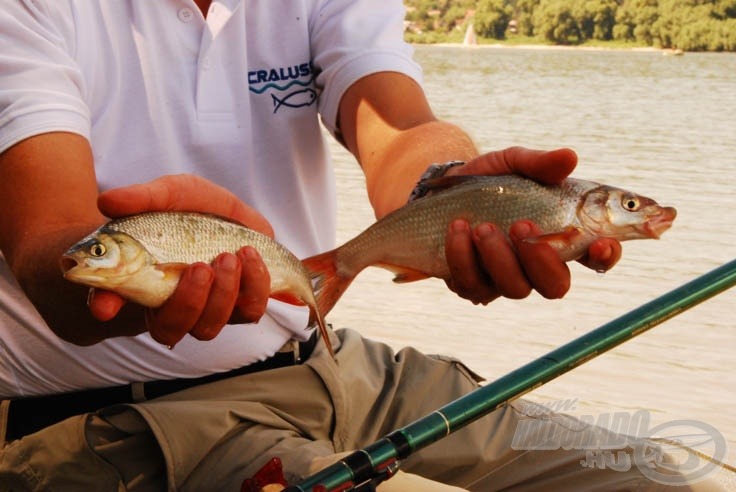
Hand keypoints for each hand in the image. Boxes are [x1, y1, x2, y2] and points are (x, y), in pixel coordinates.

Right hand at [88, 174, 272, 345]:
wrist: (233, 215)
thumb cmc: (190, 209)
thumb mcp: (169, 193)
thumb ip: (142, 197)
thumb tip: (107, 202)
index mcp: (141, 281)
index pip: (110, 303)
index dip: (106, 305)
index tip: (105, 305)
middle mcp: (172, 305)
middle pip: (169, 329)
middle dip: (187, 302)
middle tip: (200, 267)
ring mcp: (208, 309)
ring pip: (209, 327)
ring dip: (222, 294)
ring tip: (230, 257)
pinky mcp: (242, 304)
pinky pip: (250, 311)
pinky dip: (253, 285)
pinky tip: (249, 256)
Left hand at [443, 147, 621, 304]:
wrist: (442, 191)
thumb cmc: (490, 180)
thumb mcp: (514, 164)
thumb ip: (540, 164)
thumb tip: (569, 158)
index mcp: (560, 236)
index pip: (596, 257)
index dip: (605, 256)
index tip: (601, 243)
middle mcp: (536, 265)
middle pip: (555, 286)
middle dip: (541, 260)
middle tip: (522, 225)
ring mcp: (503, 279)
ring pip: (514, 288)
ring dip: (498, 257)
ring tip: (481, 226)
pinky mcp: (471, 283)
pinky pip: (471, 284)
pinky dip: (463, 256)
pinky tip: (457, 230)